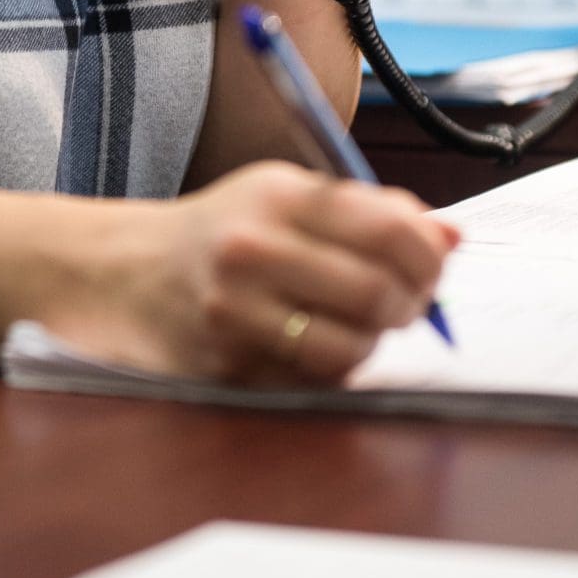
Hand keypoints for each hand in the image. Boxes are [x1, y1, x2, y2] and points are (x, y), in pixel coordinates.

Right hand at [53, 162, 455, 387]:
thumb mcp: (287, 196)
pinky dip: (330, 368)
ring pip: (351, 348)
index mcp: (278, 196)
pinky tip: (314, 343)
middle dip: (409, 305)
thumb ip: (371, 212)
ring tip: (358, 324)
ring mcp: (236, 314)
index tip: (433, 266)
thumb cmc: (223, 232)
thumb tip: (451, 237)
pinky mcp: (228, 367)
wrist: (125, 275)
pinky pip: (313, 381)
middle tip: (407, 304)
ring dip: (371, 343)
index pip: (388, 229)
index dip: (428, 257)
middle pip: (376, 294)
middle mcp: (253, 250)